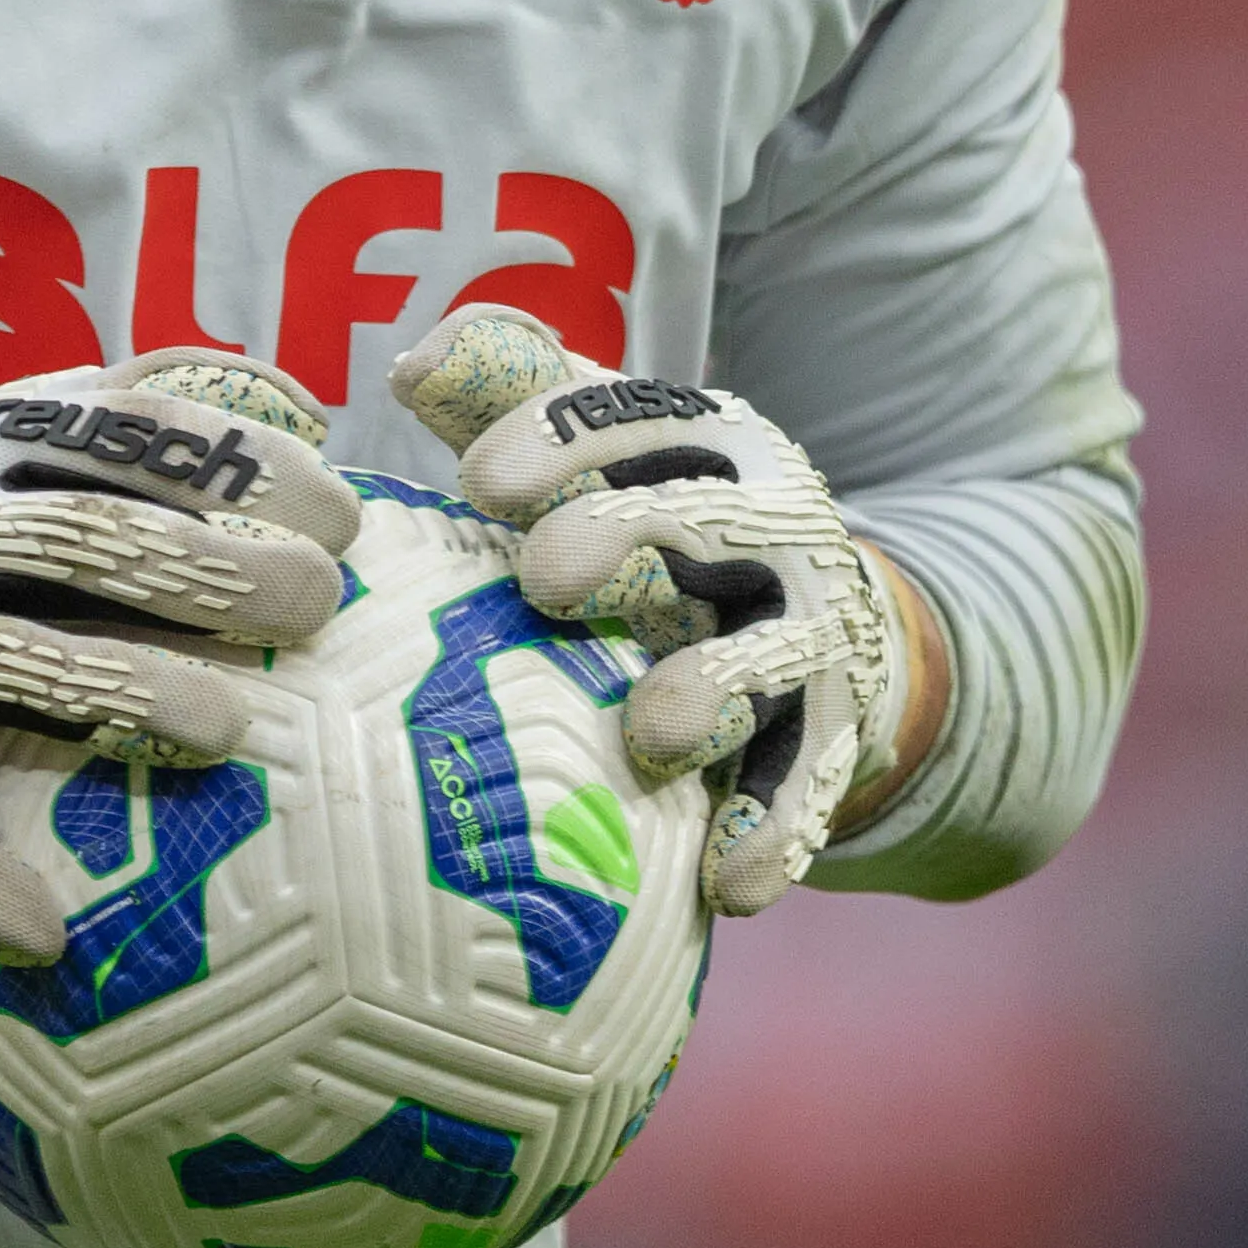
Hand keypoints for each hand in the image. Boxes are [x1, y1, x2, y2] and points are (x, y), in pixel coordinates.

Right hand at [0, 356, 354, 960]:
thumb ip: (87, 411)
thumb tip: (269, 388)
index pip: (118, 428)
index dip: (234, 461)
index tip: (339, 507)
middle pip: (84, 538)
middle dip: (209, 567)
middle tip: (315, 607)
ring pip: (5, 661)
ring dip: (119, 693)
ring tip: (225, 727)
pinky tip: (42, 933)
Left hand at [389, 306, 911, 913]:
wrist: (830, 630)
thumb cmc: (660, 528)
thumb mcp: (601, 454)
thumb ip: (513, 401)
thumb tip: (415, 361)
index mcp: (704, 443)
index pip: (638, 416)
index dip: (563, 437)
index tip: (478, 477)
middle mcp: (769, 524)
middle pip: (710, 514)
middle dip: (633, 532)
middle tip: (545, 574)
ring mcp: (807, 631)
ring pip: (775, 651)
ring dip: (719, 684)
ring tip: (657, 726)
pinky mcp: (832, 731)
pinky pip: (807, 784)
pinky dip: (775, 830)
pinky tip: (727, 886)